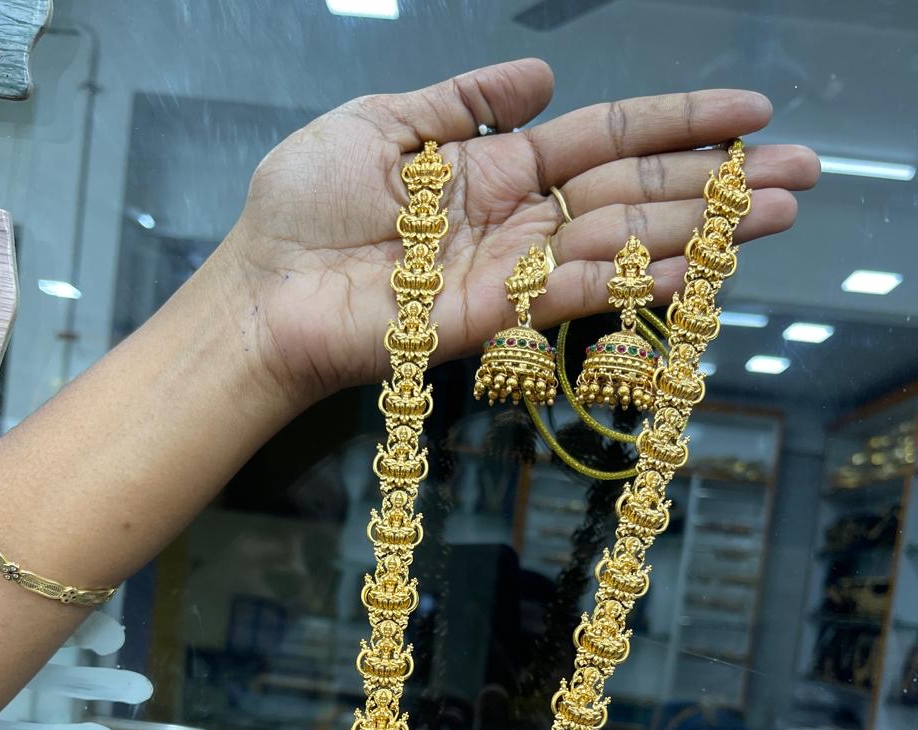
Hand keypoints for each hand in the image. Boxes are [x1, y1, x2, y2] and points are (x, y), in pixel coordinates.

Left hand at [228, 59, 817, 407]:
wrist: (259, 291)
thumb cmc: (302, 208)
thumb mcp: (383, 123)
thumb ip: (463, 100)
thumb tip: (540, 77)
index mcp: (493, 169)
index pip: (604, 139)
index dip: (674, 124)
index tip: (746, 114)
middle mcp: (516, 222)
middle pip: (632, 194)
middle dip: (715, 183)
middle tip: (800, 172)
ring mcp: (508, 274)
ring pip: (619, 246)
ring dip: (699, 233)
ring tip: (774, 216)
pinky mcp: (488, 321)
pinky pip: (569, 296)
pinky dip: (630, 283)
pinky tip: (691, 267)